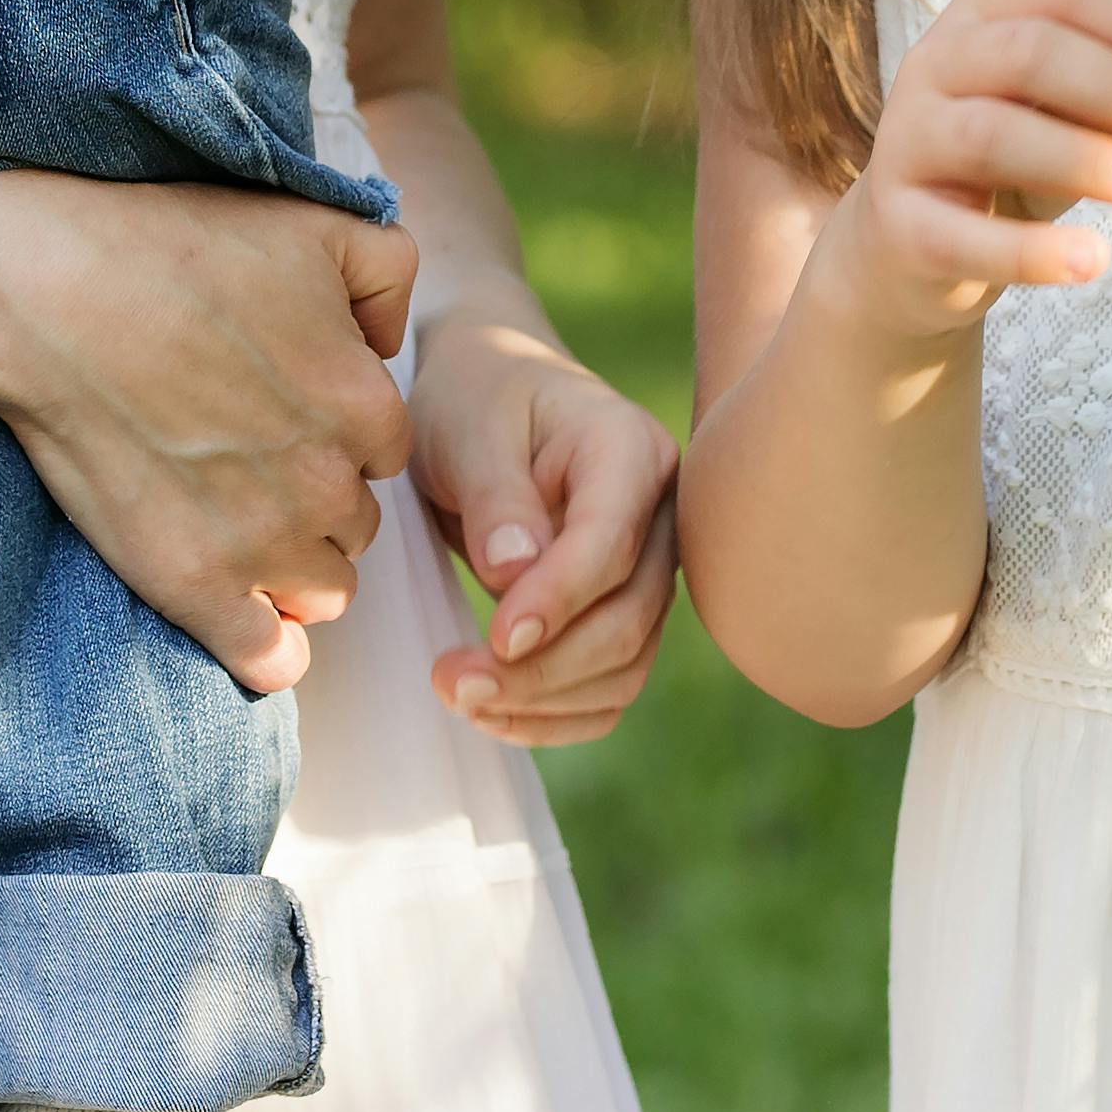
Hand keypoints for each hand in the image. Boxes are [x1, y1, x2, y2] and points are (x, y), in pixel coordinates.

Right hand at [0, 166, 419, 693]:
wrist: (49, 294)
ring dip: (295, 565)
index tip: (281, 410)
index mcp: (366, 405)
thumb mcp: (316, 223)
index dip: (336, 431)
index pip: (384, 450)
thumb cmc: (173, 248)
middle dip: (317, 495)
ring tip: (233, 520)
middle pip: (356, 521)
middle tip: (244, 454)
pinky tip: (238, 606)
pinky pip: (270, 659)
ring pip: (325, 589)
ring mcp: (262, 545)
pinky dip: (267, 645)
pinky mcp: (194, 587)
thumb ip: (389, 271)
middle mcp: (327, 486)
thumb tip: (387, 342)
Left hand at [401, 322, 681, 744]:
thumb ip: (495, 495)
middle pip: (627, 619)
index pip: (611, 543)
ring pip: (624, 665)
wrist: (494, 395)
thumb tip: (513, 574)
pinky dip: (557, 717)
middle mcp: (661, 515)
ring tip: (459, 695)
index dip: (558, 599)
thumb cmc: (479, 399)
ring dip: (545, 702)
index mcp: (631, 449)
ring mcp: (652, 569)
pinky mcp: (627, 610)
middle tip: (451, 681)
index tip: (495, 639)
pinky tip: (495, 716)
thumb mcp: (469, 427)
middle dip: (542, 669)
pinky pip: (610, 685)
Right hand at [805, 0, 1111, 341]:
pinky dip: (1033, 250)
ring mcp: (908, 140)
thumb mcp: (1081, 96)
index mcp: (985, 11)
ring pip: (995, 134)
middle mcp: (936, 61)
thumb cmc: (1018, 157)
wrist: (915, 247)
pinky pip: (961, 234)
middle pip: (1032, 52)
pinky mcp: (899, 224)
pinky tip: (1094, 260)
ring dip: (1093, 161)